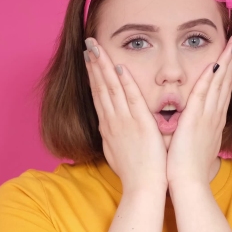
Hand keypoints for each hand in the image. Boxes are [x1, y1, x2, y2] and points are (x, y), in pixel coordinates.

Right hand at [84, 38, 167, 193]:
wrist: (142, 188)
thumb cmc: (134, 172)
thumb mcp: (117, 151)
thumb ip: (113, 136)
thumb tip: (108, 128)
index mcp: (108, 127)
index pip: (98, 95)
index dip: (93, 75)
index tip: (89, 58)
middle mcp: (112, 121)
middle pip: (100, 87)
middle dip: (94, 63)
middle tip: (89, 43)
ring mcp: (124, 121)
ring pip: (111, 88)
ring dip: (103, 66)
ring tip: (96, 48)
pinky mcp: (140, 124)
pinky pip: (131, 99)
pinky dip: (125, 83)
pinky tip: (120, 68)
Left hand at [166, 35, 231, 187]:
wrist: (189, 184)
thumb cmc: (188, 169)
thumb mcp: (196, 146)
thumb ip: (197, 133)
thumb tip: (197, 128)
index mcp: (213, 122)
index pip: (222, 92)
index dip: (227, 73)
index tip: (230, 57)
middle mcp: (214, 116)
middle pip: (225, 83)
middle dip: (231, 61)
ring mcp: (207, 117)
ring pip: (219, 84)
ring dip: (225, 62)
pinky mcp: (196, 119)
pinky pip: (204, 93)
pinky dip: (209, 78)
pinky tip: (214, 64)